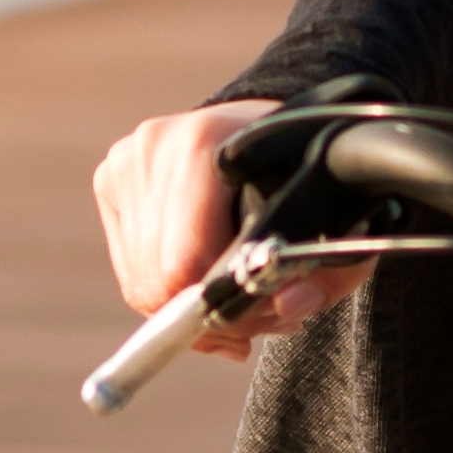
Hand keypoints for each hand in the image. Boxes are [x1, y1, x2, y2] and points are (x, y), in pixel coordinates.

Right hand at [91, 98, 367, 356]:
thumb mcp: (341, 227)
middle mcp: (157, 143)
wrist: (273, 132)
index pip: (187, 260)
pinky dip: (165, 289)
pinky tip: (203, 275)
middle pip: (159, 279)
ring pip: (141, 283)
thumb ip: (327, 273)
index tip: (265, 314)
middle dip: (207, 315)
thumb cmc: (307, 184)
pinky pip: (130, 269)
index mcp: (209, 141)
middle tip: (253, 320)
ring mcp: (128, 158)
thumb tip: (287, 308)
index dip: (224, 305)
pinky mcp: (112, 177)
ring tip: (233, 295)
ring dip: (186, 308)